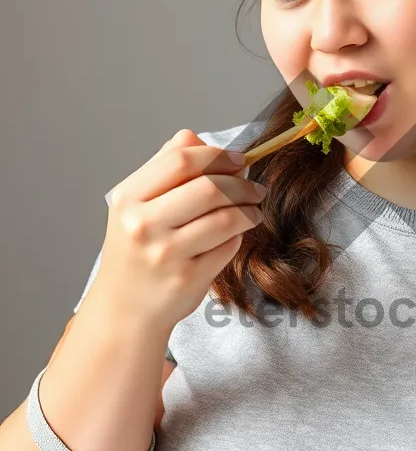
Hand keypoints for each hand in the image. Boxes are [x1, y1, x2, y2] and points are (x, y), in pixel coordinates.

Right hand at [96, 129, 265, 331]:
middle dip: (242, 184)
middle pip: (209, 188)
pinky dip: (238, 237)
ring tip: (254, 209)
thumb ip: (165, 168)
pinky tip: (235, 235)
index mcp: (128, 197)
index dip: (218, 155)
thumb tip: (201, 140)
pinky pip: (228, 247)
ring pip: (225, 218)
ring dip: (249, 210)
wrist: (124, 310)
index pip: (181, 160)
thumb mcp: (136, 206)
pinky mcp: (187, 279)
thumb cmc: (135, 251)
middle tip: (255, 187)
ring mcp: (165, 254)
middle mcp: (143, 225)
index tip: (240, 159)